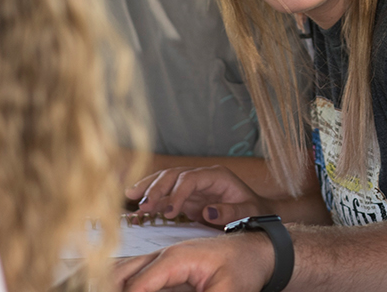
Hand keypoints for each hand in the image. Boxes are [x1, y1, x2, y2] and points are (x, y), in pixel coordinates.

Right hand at [114, 232, 274, 291]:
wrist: (256, 251)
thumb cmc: (244, 266)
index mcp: (174, 259)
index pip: (136, 287)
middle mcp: (161, 256)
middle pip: (120, 275)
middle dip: (110, 289)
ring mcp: (160, 260)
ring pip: (122, 273)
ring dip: (114, 286)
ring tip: (105, 290)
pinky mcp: (164, 267)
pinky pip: (134, 276)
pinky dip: (127, 286)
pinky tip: (119, 288)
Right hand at [127, 166, 273, 225]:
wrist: (256, 212)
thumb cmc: (254, 211)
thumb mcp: (250, 212)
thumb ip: (232, 212)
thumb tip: (208, 211)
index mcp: (217, 176)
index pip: (190, 179)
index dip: (177, 193)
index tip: (168, 212)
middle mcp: (202, 176)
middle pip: (174, 175)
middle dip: (156, 188)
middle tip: (143, 205)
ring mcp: (193, 185)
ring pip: (165, 180)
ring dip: (148, 188)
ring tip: (130, 196)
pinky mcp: (186, 196)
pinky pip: (165, 193)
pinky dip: (150, 196)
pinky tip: (136, 201)